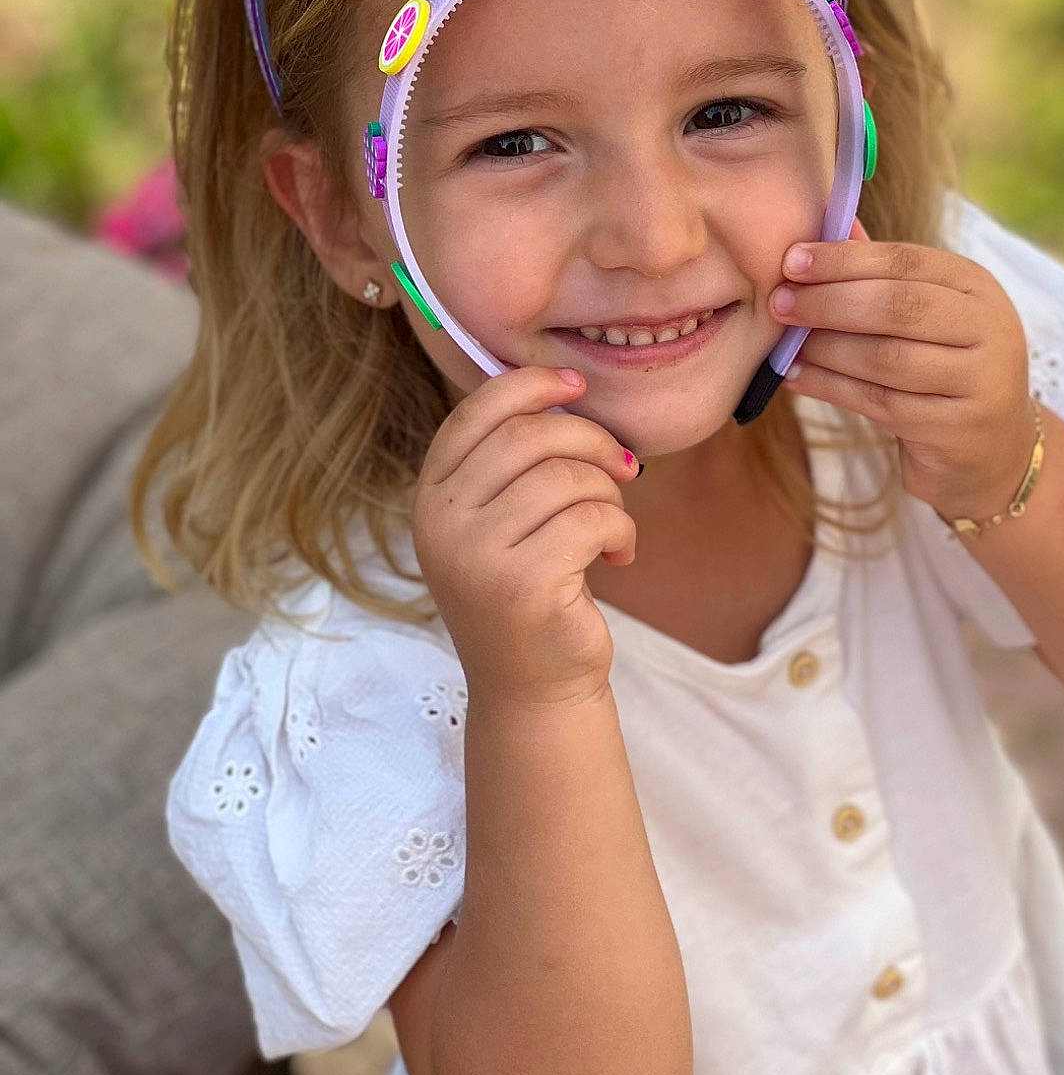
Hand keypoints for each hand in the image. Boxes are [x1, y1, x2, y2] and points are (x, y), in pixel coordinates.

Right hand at [412, 367, 640, 706]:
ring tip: (613, 523)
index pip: (476, 413)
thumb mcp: (500, 521)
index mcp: (431, 497)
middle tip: (621, 467)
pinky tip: (620, 555)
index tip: (578, 386)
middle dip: (590, 440)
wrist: (532, 688)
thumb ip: (512, 463)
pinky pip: (592, 520)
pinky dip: (622, 529)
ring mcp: (476, 557)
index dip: (532, 385)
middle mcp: (441, 524)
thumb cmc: (529, 590)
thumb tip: (567, 389)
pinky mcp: (523, 587)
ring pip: (566, 477)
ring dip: (609, 492)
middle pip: (529, 436)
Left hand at [770, 218, 1036, 523]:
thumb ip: (881, 273)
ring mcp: (980, 380)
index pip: (905, 260)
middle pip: (898, 306)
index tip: (791, 262)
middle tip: (780, 304)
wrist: (992, 446)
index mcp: (976, 286)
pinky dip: (832, 388)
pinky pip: (881, 403)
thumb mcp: (926, 312)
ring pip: (887, 358)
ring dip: (826, 349)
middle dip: (830, 302)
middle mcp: (988, 327)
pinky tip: (799, 378)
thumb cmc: (945, 366)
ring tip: (786, 345)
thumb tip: (827, 223)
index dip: (844, 259)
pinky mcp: (958, 427)